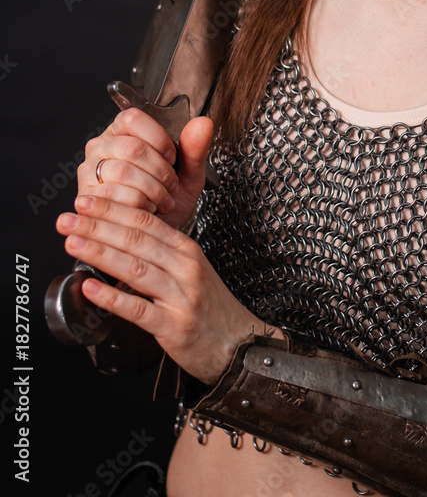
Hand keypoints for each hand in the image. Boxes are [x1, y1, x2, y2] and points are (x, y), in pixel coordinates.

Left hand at [56, 195, 259, 382]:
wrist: (240, 344)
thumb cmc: (209, 307)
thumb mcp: (190, 271)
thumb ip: (160, 255)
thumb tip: (117, 240)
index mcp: (187, 249)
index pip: (146, 220)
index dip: (113, 209)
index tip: (85, 202)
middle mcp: (185, 267)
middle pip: (136, 239)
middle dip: (97, 226)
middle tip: (66, 219)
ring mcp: (181, 296)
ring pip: (135, 268)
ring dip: (99, 253)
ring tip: (72, 243)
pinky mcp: (175, 326)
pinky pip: (139, 309)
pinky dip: (112, 298)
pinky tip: (91, 288)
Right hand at [77, 109, 212, 230]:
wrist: (157, 236)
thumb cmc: (168, 199)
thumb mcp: (189, 174)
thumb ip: (195, 148)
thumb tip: (203, 123)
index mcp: (123, 131)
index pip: (133, 118)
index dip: (158, 139)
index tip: (172, 158)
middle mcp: (101, 146)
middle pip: (132, 147)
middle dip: (160, 171)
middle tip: (171, 186)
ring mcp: (90, 171)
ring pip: (123, 171)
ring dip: (152, 190)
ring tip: (162, 201)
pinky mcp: (86, 196)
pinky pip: (113, 195)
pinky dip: (138, 205)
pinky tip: (147, 210)